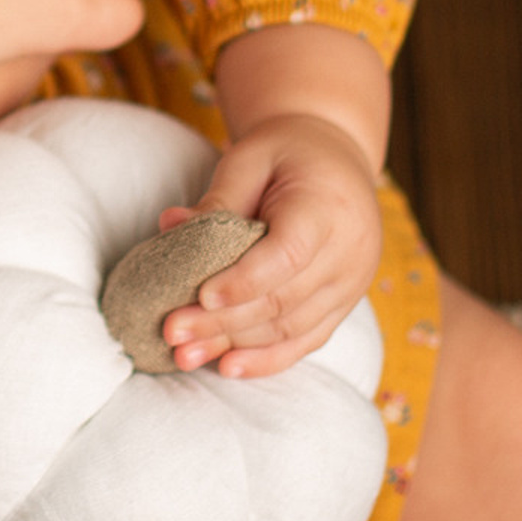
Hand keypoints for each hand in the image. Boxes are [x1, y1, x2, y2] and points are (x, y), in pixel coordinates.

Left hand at [156, 112, 383, 377]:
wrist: (336, 159)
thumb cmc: (286, 152)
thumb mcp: (250, 158)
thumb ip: (217, 198)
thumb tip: (170, 226)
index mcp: (328, 208)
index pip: (288, 255)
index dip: (244, 280)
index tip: (201, 297)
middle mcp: (349, 253)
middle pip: (283, 299)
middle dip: (224, 322)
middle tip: (171, 331)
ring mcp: (351, 284)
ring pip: (292, 328)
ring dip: (236, 346)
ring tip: (184, 355)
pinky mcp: (343, 304)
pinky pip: (307, 341)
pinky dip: (267, 359)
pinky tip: (228, 368)